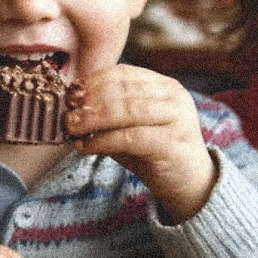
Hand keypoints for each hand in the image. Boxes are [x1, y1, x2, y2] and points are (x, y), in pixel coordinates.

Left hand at [66, 65, 215, 221]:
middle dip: (90, 101)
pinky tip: (86, 147)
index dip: (94, 81)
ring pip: (125, 111)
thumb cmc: (156, 153)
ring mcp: (176, 118)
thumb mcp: (132, 127)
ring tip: (72, 128)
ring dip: (93, 119)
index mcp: (164, 86)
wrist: (191, 183)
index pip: (124, 73)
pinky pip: (129, 137)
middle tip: (67, 113)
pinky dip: (103, 141)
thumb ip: (110, 115)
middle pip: (123, 90)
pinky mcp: (171, 142)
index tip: (71, 93)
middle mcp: (174, 96)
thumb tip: (73, 108)